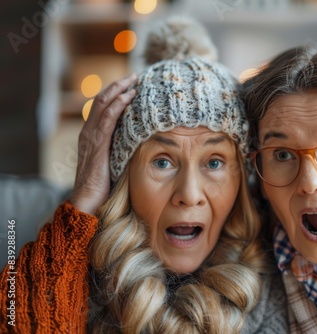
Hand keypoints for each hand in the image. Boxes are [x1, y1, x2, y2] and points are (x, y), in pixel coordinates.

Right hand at [69, 74, 136, 214]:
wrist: (88, 201)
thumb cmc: (104, 186)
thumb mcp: (115, 161)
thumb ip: (122, 149)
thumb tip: (142, 143)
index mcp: (93, 135)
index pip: (103, 107)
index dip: (116, 94)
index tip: (132, 85)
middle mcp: (89, 132)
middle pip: (102, 100)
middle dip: (118, 86)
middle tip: (134, 76)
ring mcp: (91, 137)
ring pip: (103, 105)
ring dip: (119, 90)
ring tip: (133, 80)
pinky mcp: (97, 145)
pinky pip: (107, 119)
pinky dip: (117, 105)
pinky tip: (128, 96)